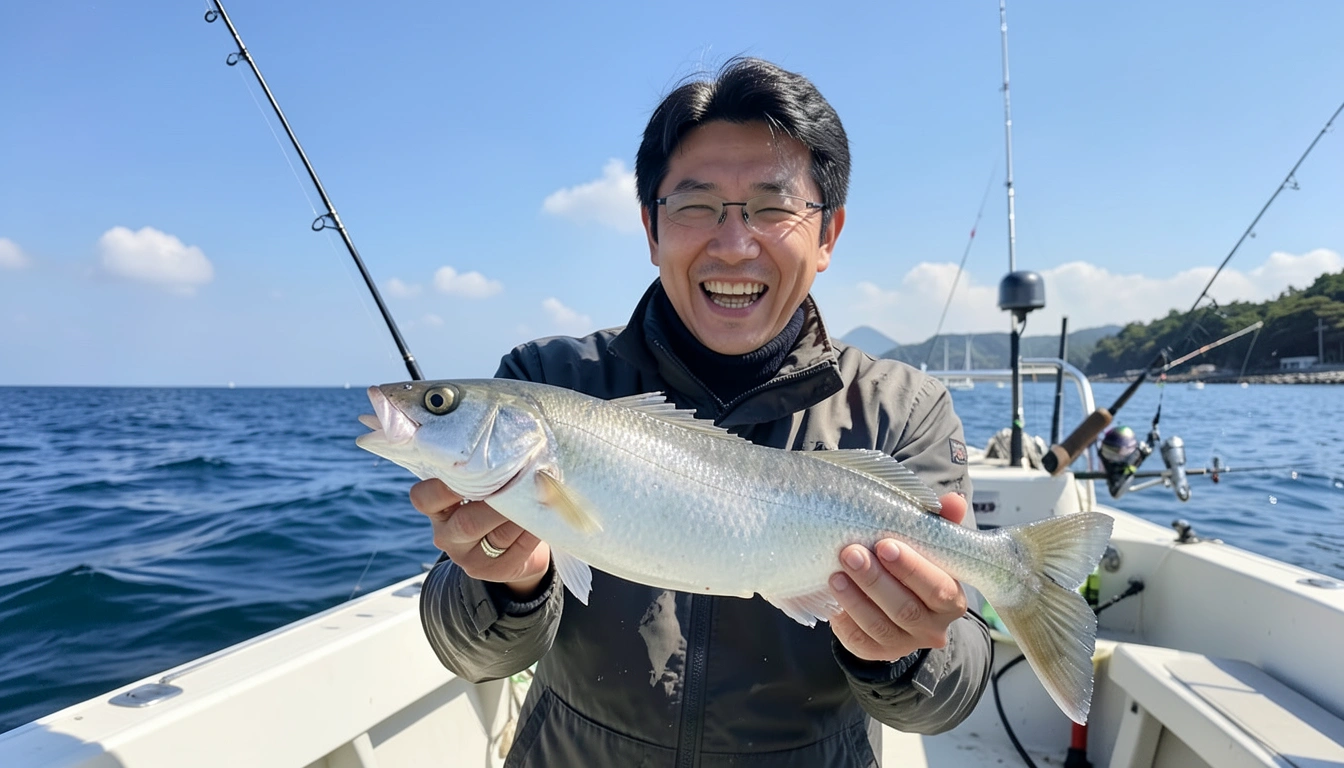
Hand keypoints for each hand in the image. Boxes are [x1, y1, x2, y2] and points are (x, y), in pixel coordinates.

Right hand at [409, 478, 550, 597]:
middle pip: (466, 522)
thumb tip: (511, 456)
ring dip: (522, 514)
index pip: (424, 498)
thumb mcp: (480, 489)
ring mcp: (468, 558)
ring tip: (538, 496)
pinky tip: (542, 517)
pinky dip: (534, 529)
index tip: (473, 470)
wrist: (516, 545)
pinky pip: (518, 549)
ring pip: (498, 536)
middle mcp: (446, 536)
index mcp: (437, 510)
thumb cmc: (494, 503)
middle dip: (498, 503)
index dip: (444, 486)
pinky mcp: (494, 571)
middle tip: (521, 483)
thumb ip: (484, 475)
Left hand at [829, 492, 968, 661]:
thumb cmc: (916, 566)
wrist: (901, 605)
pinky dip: (845, 619)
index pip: (937, 588)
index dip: (911, 568)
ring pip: (880, 626)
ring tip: (835, 574)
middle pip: (905, 609)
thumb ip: (940, 523)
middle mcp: (932, 627)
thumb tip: (954, 500)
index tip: (885, 544)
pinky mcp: (878, 652)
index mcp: (951, 599)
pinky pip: (860, 641)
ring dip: (855, 599)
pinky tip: (832, 596)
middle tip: (851, 553)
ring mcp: (905, 643)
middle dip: (875, 580)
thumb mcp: (930, 545)